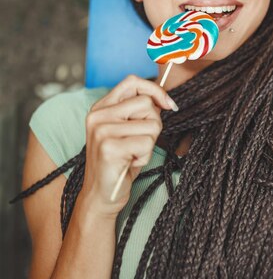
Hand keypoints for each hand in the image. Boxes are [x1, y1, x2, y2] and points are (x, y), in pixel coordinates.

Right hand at [79, 74, 177, 216]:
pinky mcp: (110, 147)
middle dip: (153, 124)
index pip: (132, 82)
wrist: (101, 196)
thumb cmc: (119, 163)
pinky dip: (145, 156)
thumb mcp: (126, 132)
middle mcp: (98, 115)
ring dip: (149, 144)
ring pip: (151, 124)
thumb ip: (138, 112)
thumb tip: (165, 100)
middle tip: (139, 142)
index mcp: (101, 108)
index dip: (155, 91)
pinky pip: (147, 143)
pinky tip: (130, 163)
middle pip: (146, 103)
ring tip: (133, 154)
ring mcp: (102, 131)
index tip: (168, 105)